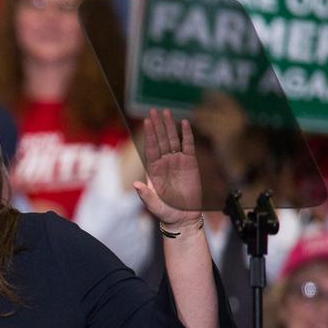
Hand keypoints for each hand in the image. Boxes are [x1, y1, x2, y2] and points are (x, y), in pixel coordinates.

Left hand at [133, 108, 202, 227]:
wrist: (182, 217)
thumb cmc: (165, 212)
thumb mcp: (153, 204)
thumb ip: (145, 195)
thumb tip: (136, 184)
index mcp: (153, 169)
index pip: (150, 148)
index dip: (149, 134)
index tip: (146, 121)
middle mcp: (164, 162)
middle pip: (160, 139)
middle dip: (157, 125)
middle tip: (154, 110)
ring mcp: (177, 161)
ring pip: (172, 139)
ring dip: (169, 126)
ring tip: (166, 112)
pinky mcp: (190, 164)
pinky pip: (188, 146)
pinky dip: (187, 135)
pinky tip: (185, 123)